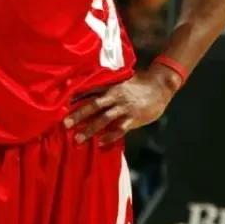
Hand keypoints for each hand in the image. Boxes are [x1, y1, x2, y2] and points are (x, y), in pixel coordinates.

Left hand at [63, 69, 177, 145]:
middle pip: (93, 106)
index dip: (77, 97)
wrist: (161, 86)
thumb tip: (90, 91)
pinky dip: (109, 136)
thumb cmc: (139, 84)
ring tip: (77, 138)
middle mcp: (115, 96)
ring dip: (90, 129)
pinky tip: (100, 142)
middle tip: (65, 124)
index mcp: (111, 87)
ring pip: (104, 119)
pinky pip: (119, 129)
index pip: (91, 91)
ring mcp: (124, 108)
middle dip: (78, 115)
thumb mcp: (122, 81)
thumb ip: (108, 87)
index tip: (63, 104)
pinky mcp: (134, 118)